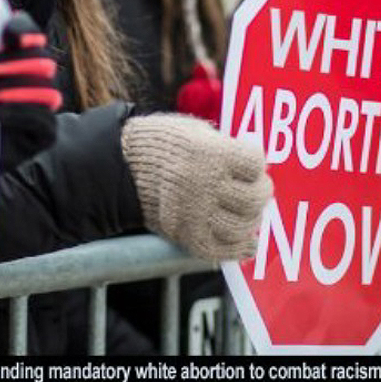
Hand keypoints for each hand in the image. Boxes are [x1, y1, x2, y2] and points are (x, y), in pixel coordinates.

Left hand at [0, 11, 60, 170]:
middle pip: (42, 60)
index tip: (8, 35)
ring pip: (47, 88)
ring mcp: (41, 107)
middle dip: (13, 60)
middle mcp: (34, 80)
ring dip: (14, 87)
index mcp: (16, 57)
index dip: (25, 31)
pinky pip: (44, 121)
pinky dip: (18, 112)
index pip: (31, 35)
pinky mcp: (43, 134)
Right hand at [121, 113, 272, 261]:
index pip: (254, 163)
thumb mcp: (193, 132)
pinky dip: (239, 247)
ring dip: (251, 219)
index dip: (257, 163)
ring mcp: (195, 212)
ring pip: (242, 225)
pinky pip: (222, 249)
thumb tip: (254, 165)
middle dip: (260, 192)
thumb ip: (224, 146)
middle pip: (254, 197)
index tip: (252, 163)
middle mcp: (204, 183)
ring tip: (247, 211)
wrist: (119, 166)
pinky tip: (246, 240)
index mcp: (208, 152)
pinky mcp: (185, 234)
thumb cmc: (160, 144)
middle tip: (257, 189)